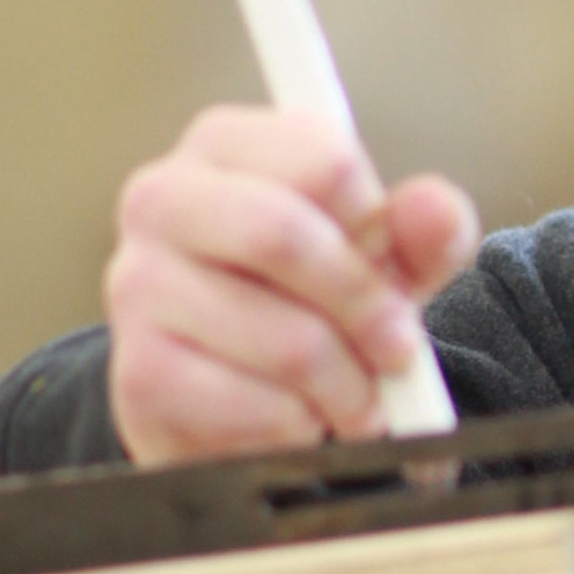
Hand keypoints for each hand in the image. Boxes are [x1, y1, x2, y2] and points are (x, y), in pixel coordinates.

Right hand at [104, 105, 480, 464]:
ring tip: (356, 398)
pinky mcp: (141, 373)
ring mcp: (139, 285)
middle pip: (282, 236)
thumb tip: (434, 211)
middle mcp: (163, 199)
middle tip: (397, 349)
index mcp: (225, 145)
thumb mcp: (382, 258)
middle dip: (365, 307)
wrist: (229, 398)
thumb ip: (423, 231)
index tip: (388, 263)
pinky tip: (300, 420)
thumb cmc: (312, 302)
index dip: (376, 225)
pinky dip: (304, 428)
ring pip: (286, 340)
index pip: (323, 161)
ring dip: (348, 387)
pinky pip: (258, 408)